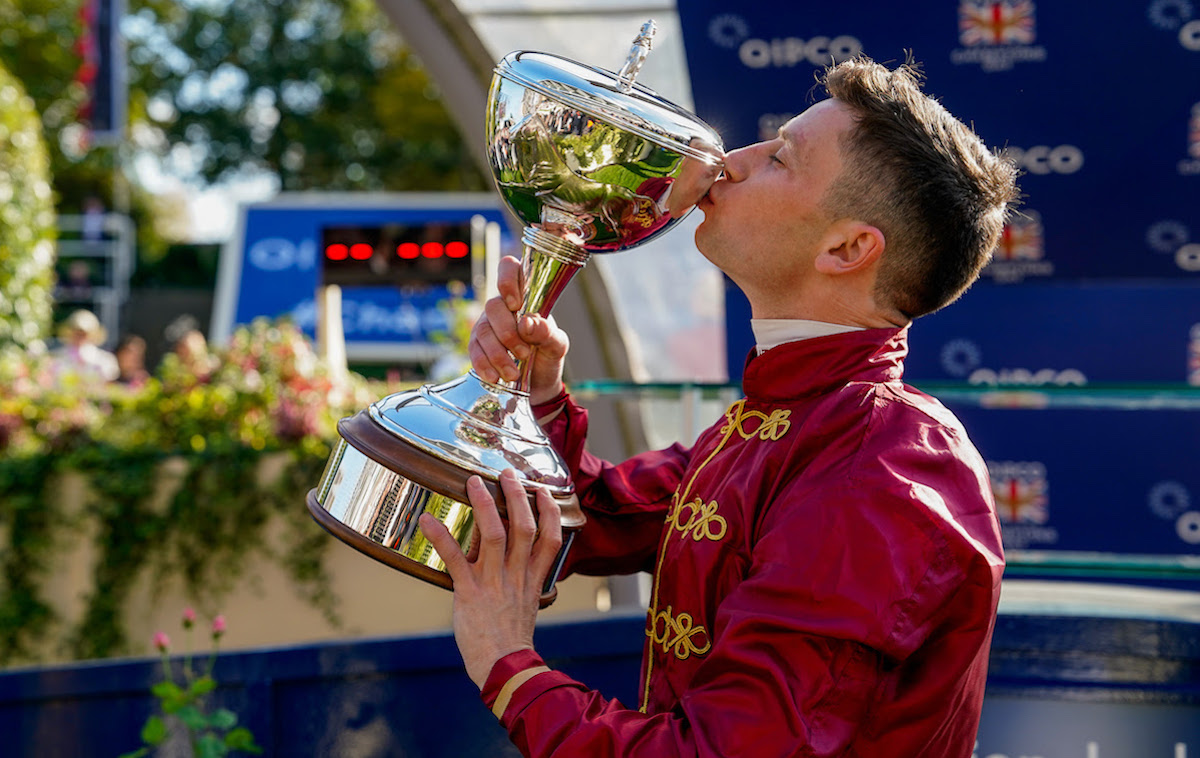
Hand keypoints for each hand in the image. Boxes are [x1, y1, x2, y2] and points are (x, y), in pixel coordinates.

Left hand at [418, 469, 563, 688]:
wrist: (503, 668)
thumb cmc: (510, 640)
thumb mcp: (525, 607)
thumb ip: (522, 583)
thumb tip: (514, 568)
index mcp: (532, 580)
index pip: (550, 539)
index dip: (550, 513)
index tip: (544, 492)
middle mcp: (516, 576)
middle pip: (524, 527)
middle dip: (518, 497)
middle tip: (507, 474)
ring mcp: (494, 582)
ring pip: (495, 534)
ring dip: (484, 505)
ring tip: (474, 482)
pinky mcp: (470, 592)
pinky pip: (455, 558)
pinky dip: (440, 536)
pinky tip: (428, 519)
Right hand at [469, 255, 569, 404]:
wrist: (539, 384)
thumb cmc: (548, 354)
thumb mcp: (557, 345)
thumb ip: (546, 332)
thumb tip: (527, 323)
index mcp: (524, 294)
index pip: (509, 268)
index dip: (508, 279)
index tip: (516, 304)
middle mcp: (502, 306)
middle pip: (493, 306)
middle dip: (507, 332)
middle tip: (524, 353)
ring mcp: (487, 325)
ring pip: (482, 330)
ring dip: (498, 354)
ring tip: (513, 373)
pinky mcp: (477, 346)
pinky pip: (474, 351)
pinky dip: (484, 365)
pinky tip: (495, 377)